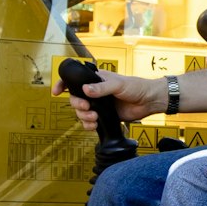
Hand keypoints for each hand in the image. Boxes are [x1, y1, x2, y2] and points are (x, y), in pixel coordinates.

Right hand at [52, 72, 166, 126]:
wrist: (149, 101)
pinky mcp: (104, 116)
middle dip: (77, 105)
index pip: (75, 80)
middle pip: (75, 99)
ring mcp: (99, 104)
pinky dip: (89, 125)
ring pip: (81, 112)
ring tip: (94, 118)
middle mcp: (95, 92)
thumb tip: (85, 90)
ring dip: (83, 117)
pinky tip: (94, 125)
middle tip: (87, 108)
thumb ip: (101, 88)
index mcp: (97, 80)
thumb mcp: (118, 84)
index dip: (63, 84)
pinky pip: (89, 122)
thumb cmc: (136, 87)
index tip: (56, 92)